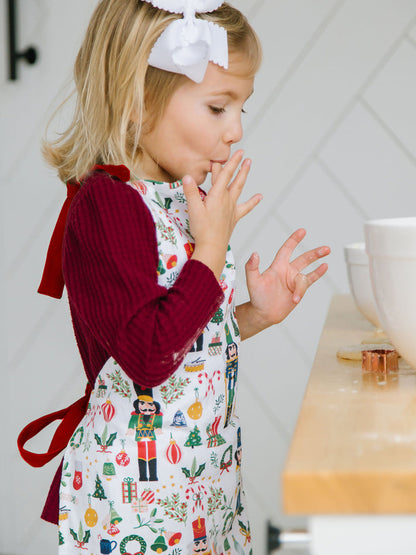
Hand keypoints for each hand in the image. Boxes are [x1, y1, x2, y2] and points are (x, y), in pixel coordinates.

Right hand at [183, 150, 261, 278]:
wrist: (212, 247)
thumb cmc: (202, 229)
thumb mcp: (193, 209)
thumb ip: (190, 192)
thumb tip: (187, 176)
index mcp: (217, 196)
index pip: (225, 175)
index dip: (231, 162)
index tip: (238, 151)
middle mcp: (226, 200)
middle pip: (233, 179)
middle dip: (238, 166)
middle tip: (244, 155)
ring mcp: (232, 208)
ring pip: (238, 189)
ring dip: (243, 176)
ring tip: (248, 166)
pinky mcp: (234, 218)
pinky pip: (245, 208)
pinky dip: (253, 202)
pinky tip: (259, 197)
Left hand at [238, 229, 329, 338]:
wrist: (264, 313)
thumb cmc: (257, 297)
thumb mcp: (252, 281)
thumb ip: (252, 267)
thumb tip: (254, 254)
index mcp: (277, 266)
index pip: (287, 249)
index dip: (294, 240)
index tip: (302, 231)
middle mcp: (287, 271)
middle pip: (304, 258)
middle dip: (314, 253)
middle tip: (326, 248)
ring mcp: (293, 280)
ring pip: (307, 273)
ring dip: (316, 269)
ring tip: (325, 264)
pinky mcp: (298, 290)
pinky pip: (310, 280)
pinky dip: (317, 274)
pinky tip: (324, 267)